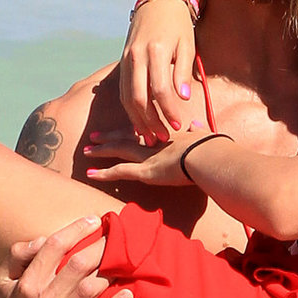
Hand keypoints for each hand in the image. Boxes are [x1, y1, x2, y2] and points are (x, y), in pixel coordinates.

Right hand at [0, 215, 132, 297]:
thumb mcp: (3, 285)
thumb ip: (16, 256)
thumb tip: (41, 239)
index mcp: (26, 284)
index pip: (53, 247)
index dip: (76, 230)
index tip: (94, 220)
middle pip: (77, 264)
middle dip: (101, 246)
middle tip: (118, 237)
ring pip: (90, 290)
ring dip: (109, 273)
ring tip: (123, 262)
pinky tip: (128, 294)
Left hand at [83, 124, 205, 187]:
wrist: (210, 156)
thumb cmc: (212, 147)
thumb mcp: (204, 134)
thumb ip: (197, 130)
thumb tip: (196, 124)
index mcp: (167, 135)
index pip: (143, 130)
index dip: (130, 129)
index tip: (120, 130)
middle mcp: (154, 143)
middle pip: (126, 138)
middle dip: (109, 137)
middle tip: (93, 137)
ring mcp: (148, 156)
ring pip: (118, 150)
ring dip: (100, 151)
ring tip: (85, 151)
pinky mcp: (145, 171)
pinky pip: (120, 172)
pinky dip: (104, 173)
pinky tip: (90, 174)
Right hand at [119, 0, 200, 144]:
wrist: (158, 3)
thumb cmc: (178, 26)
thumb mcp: (187, 46)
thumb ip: (183, 72)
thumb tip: (181, 99)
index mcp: (156, 51)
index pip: (160, 90)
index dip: (169, 111)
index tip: (177, 126)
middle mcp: (137, 56)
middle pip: (139, 98)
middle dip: (150, 122)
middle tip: (161, 139)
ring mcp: (126, 60)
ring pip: (127, 97)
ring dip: (138, 120)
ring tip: (149, 137)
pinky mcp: (122, 63)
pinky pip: (123, 91)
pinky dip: (130, 110)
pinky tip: (139, 123)